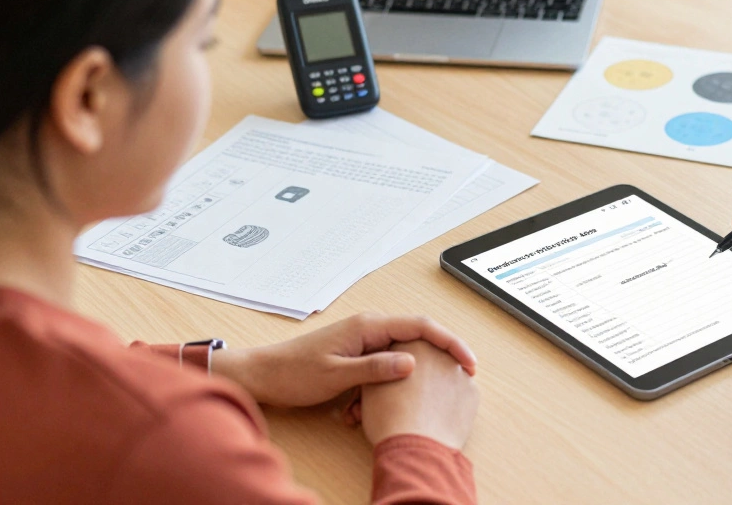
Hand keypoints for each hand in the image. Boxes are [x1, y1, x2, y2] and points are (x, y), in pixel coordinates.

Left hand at [212, 314, 475, 407]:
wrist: (263, 374)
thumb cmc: (293, 373)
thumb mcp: (337, 375)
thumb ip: (376, 368)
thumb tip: (412, 364)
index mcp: (368, 325)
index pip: (421, 326)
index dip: (450, 342)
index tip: (468, 362)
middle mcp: (369, 326)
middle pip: (418, 336)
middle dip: (438, 358)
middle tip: (456, 379)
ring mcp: (364, 338)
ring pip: (401, 353)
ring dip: (405, 378)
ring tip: (400, 398)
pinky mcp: (357, 351)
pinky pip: (384, 363)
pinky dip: (386, 383)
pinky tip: (368, 405)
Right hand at [355, 340, 479, 449]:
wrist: (416, 449)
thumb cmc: (388, 417)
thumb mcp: (371, 387)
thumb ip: (381, 367)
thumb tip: (389, 365)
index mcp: (413, 344)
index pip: (405, 347)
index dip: (396, 364)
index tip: (392, 379)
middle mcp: (440, 353)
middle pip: (429, 359)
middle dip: (419, 374)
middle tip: (406, 396)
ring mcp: (460, 373)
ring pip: (444, 377)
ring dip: (435, 388)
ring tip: (419, 411)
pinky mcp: (473, 393)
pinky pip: (458, 394)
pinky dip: (449, 403)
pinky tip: (437, 418)